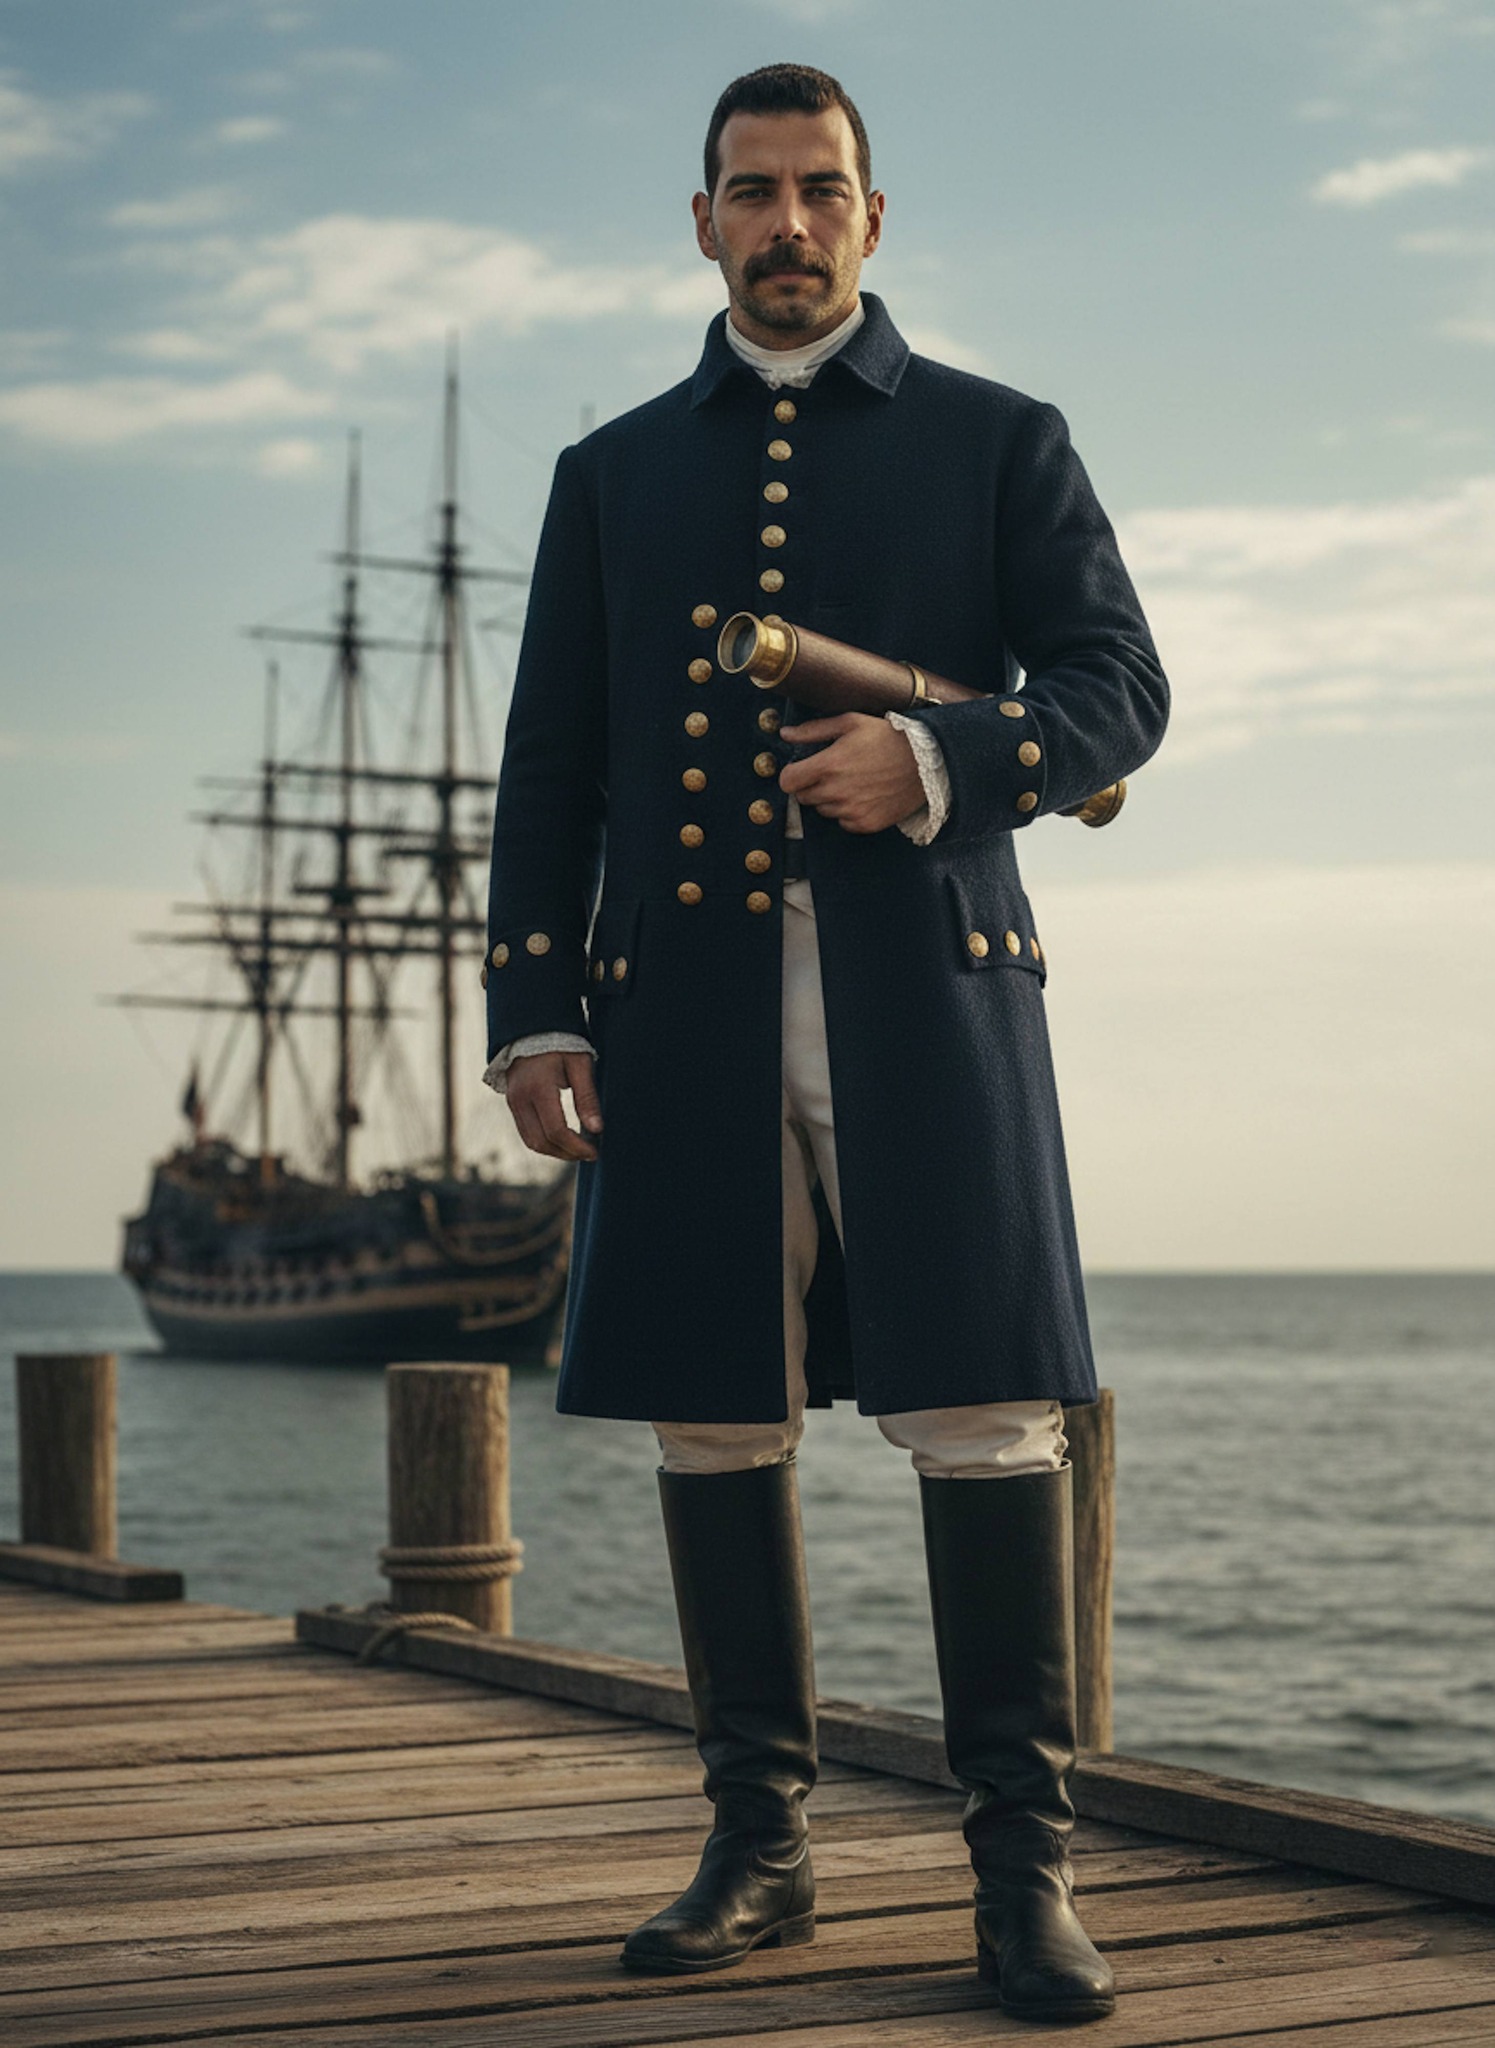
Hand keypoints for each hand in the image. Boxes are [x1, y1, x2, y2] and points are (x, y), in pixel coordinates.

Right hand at [506, 1050, 601, 1162]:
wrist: (532, 1029)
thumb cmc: (561, 1044)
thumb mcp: (580, 1065)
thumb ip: (587, 1098)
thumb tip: (597, 1130)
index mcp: (538, 1089)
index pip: (556, 1131)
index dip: (576, 1147)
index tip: (595, 1151)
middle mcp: (521, 1099)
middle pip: (542, 1142)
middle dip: (567, 1153)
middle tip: (590, 1154)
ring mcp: (513, 1103)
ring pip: (532, 1142)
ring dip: (556, 1152)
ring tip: (579, 1150)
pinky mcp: (512, 1105)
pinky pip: (526, 1133)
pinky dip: (545, 1142)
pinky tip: (564, 1140)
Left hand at [777, 713, 925, 833]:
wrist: (926, 762)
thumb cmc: (888, 737)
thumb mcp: (850, 723)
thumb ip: (813, 731)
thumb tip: (785, 735)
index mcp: (827, 765)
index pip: (787, 781)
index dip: (792, 774)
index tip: (802, 770)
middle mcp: (835, 792)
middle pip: (803, 797)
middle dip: (811, 785)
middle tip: (833, 772)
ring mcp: (850, 811)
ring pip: (823, 810)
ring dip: (830, 799)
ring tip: (853, 781)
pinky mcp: (865, 824)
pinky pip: (843, 822)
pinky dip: (848, 812)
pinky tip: (864, 795)